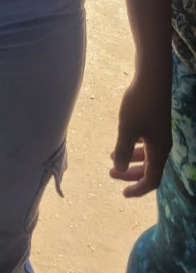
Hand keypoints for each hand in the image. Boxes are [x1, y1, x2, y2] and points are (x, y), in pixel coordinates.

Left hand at [109, 72, 171, 196]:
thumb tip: (118, 168)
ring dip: (130, 159)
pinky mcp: (155, 122)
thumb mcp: (127, 128)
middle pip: (149, 169)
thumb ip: (122, 150)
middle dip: (130, 174)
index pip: (151, 179)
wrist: (152, 78)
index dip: (138, 189)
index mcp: (159, 151)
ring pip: (146, 155)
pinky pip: (145, 144)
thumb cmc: (139, 103)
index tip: (123, 194)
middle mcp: (162, 145)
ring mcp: (159, 133)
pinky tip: (121, 141)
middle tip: (111, 174)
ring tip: (111, 158)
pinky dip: (133, 147)